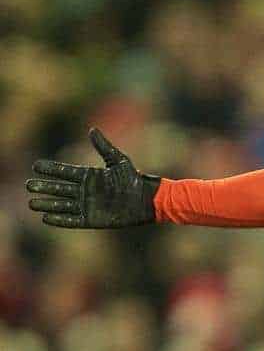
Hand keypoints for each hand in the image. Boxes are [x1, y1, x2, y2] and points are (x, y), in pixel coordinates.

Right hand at [27, 128, 159, 227]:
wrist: (147, 200)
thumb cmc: (134, 179)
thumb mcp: (118, 161)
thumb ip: (104, 147)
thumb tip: (92, 130)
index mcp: (89, 176)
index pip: (65, 172)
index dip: (51, 169)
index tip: (36, 166)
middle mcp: (86, 191)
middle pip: (59, 189)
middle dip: (44, 187)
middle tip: (28, 185)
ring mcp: (88, 206)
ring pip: (62, 205)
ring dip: (47, 204)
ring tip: (32, 203)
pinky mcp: (93, 220)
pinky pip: (72, 221)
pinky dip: (60, 220)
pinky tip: (45, 218)